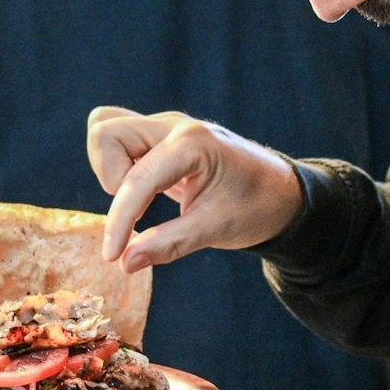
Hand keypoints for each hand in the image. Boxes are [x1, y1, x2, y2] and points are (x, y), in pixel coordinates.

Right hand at [86, 106, 303, 270]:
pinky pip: (120, 139)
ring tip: (138, 199)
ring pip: (107, 128)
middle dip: (109, 177)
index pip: (136, 179)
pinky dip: (117, 165)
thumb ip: (168, 244)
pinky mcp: (160, 137)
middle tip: (138, 210)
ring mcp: (165, 127)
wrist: (282, 193)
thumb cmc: (256, 207)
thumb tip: (124, 264)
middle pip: (107, 132)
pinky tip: (143, 193)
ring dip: (109, 166)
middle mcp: (173, 125)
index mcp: (192, 143)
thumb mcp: (216, 229)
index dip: (118, 221)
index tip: (112, 256)